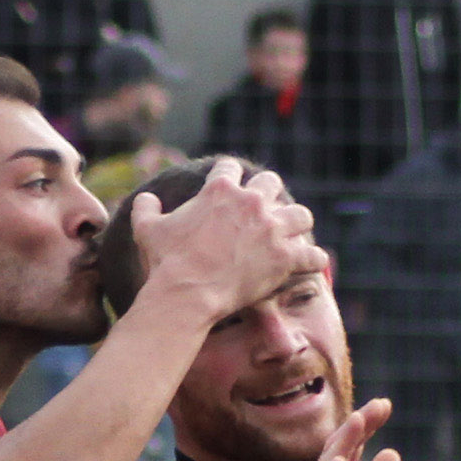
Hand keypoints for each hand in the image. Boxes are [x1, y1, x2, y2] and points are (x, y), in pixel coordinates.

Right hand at [129, 161, 327, 324]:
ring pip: (301, 214)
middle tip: (267, 210)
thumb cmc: (167, 261)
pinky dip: (314, 259)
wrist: (188, 293)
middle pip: (272, 182)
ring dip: (297, 222)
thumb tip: (147, 197)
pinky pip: (313, 254)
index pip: (230, 168)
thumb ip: (146, 207)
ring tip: (294, 233)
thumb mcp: (146, 228)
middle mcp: (251, 203)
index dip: (230, 176)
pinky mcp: (286, 257)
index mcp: (219, 190)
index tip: (232, 185)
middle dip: (269, 194)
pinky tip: (313, 262)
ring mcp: (272, 229)